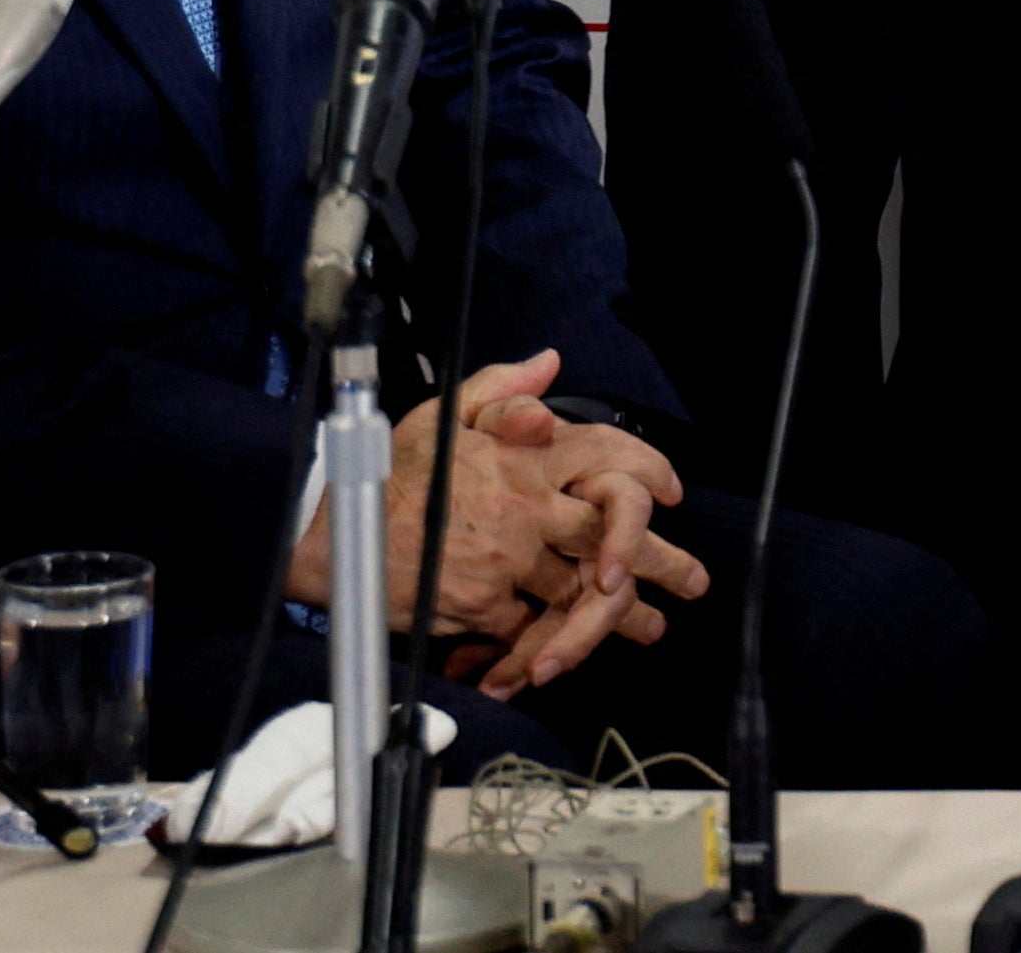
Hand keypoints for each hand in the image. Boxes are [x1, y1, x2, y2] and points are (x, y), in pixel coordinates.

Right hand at [372, 353, 690, 687]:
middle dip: (659, 561)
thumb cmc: (385, 476)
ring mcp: (508, 559)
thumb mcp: (438, 416)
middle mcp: (527, 508)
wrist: (329, 538)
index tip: (671, 493)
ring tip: (650, 628)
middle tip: (690, 581)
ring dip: (620, 615)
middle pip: (611, 533)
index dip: (647, 473)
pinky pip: (531, 629)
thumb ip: (500, 390)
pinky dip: (551, 646)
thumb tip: (551, 364)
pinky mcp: (482, 604)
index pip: (607, 460)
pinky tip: (571, 656)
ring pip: (583, 589)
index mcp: (524, 458)